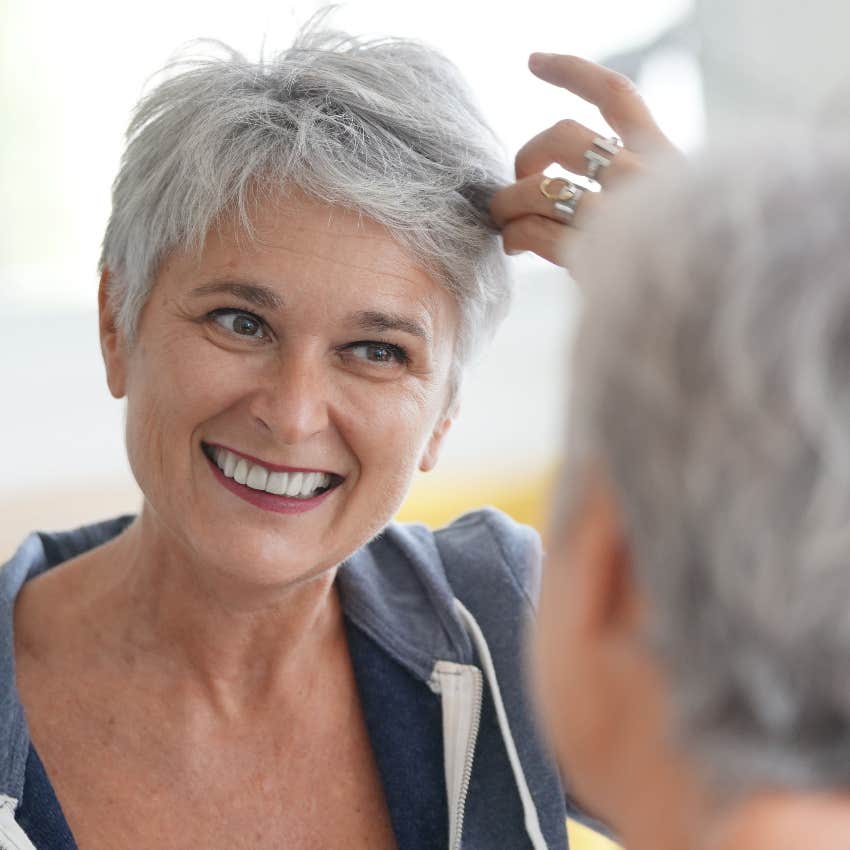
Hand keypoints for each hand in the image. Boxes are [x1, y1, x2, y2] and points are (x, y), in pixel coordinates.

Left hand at [490, 53, 676, 265]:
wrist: (707, 323)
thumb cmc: (682, 274)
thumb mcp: (672, 215)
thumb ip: (631, 190)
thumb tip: (562, 184)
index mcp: (668, 160)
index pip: (617, 97)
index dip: (572, 72)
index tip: (533, 62)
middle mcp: (647, 177)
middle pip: (565, 135)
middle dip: (529, 155)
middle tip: (519, 184)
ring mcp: (623, 214)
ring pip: (541, 186)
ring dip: (509, 202)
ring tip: (503, 220)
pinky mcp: (596, 253)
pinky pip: (535, 230)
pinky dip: (515, 234)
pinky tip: (514, 245)